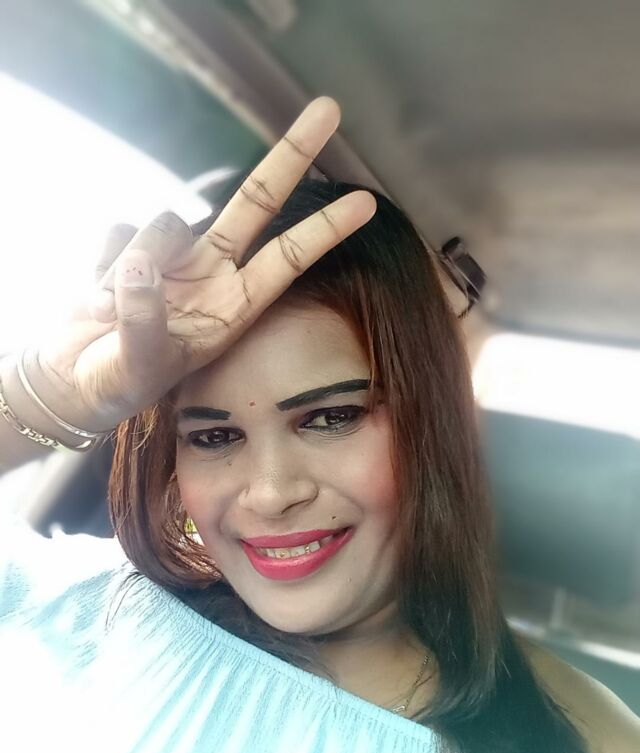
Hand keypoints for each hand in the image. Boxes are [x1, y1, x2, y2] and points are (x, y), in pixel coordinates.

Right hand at [27, 97, 375, 435]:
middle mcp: (213, 272)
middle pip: (257, 202)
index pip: (288, 259)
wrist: (75, 377)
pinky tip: (95, 300)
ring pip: (165, 223)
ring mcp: (173, 257)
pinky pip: (118, 232)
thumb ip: (144, 320)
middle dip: (290, 156)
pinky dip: (102, 264)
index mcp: (234, 307)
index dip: (324, 230)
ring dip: (134, 263)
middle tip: (330, 109)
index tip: (366, 202)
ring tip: (106, 314)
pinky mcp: (132, 245)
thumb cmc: (119, 382)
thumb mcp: (139, 366)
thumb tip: (140, 265)